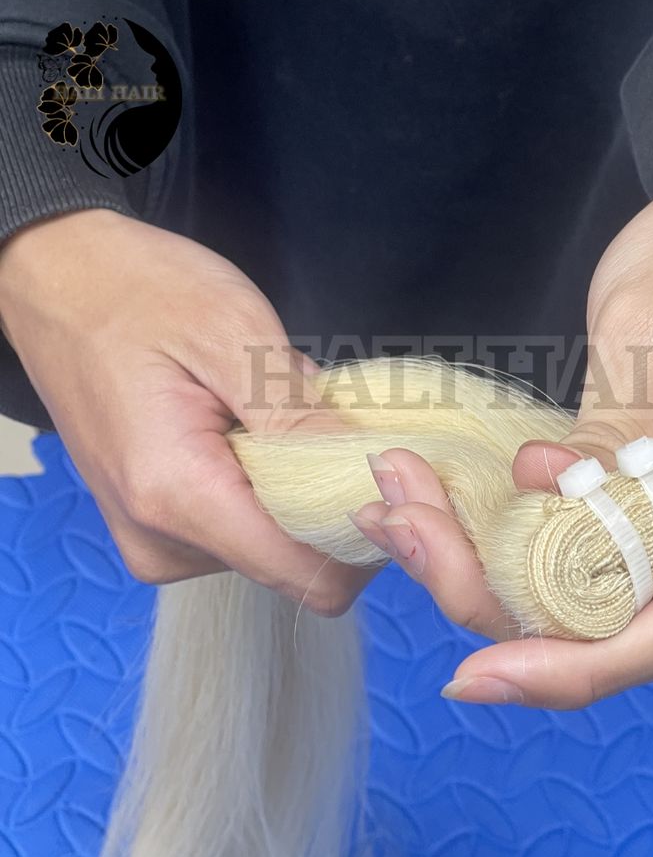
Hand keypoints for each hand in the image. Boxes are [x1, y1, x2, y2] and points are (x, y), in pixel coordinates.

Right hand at [0, 209, 372, 612]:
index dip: (367, 536)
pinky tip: (252, 430)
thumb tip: (373, 475)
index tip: (391, 479)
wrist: (56, 281)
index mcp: (179, 496)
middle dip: (332, 500)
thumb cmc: (137, 291)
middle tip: (322, 420)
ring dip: (299, 487)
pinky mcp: (161, 529)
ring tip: (271, 414)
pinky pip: (244, 529)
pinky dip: (270, 486)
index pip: (310, 575)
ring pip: (275, 546)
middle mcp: (164, 542)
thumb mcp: (237, 335)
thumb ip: (304, 419)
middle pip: (297, 564)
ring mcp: (158, 542)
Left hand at [351, 102, 652, 707]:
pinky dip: (534, 555)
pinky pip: (615, 568)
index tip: (480, 675)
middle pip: (643, 626)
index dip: (583, 664)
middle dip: (514, 610)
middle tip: (405, 533)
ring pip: (618, 607)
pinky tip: (453, 520)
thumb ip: (610, 426)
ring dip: (508, 582)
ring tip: (407, 517)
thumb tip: (543, 494)